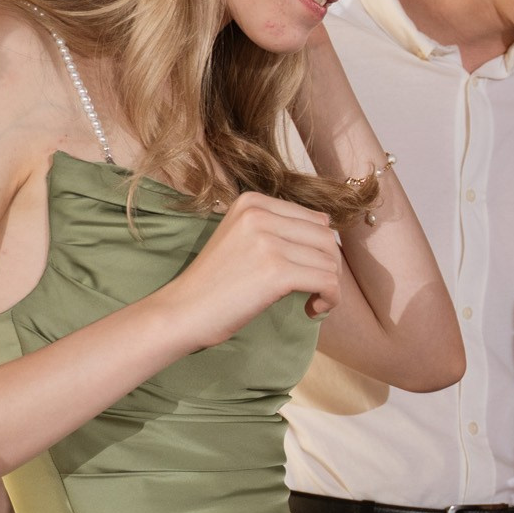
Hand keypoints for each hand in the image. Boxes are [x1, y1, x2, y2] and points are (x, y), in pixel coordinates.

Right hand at [160, 191, 344, 350]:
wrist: (183, 311)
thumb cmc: (215, 283)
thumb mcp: (242, 238)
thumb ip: (277, 227)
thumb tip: (327, 223)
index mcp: (251, 202)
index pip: (315, 219)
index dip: (320, 250)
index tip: (307, 273)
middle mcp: (259, 214)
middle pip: (327, 238)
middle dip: (330, 267)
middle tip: (316, 290)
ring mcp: (268, 241)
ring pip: (330, 261)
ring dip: (330, 286)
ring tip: (313, 301)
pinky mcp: (276, 270)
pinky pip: (328, 282)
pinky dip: (330, 299)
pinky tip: (312, 310)